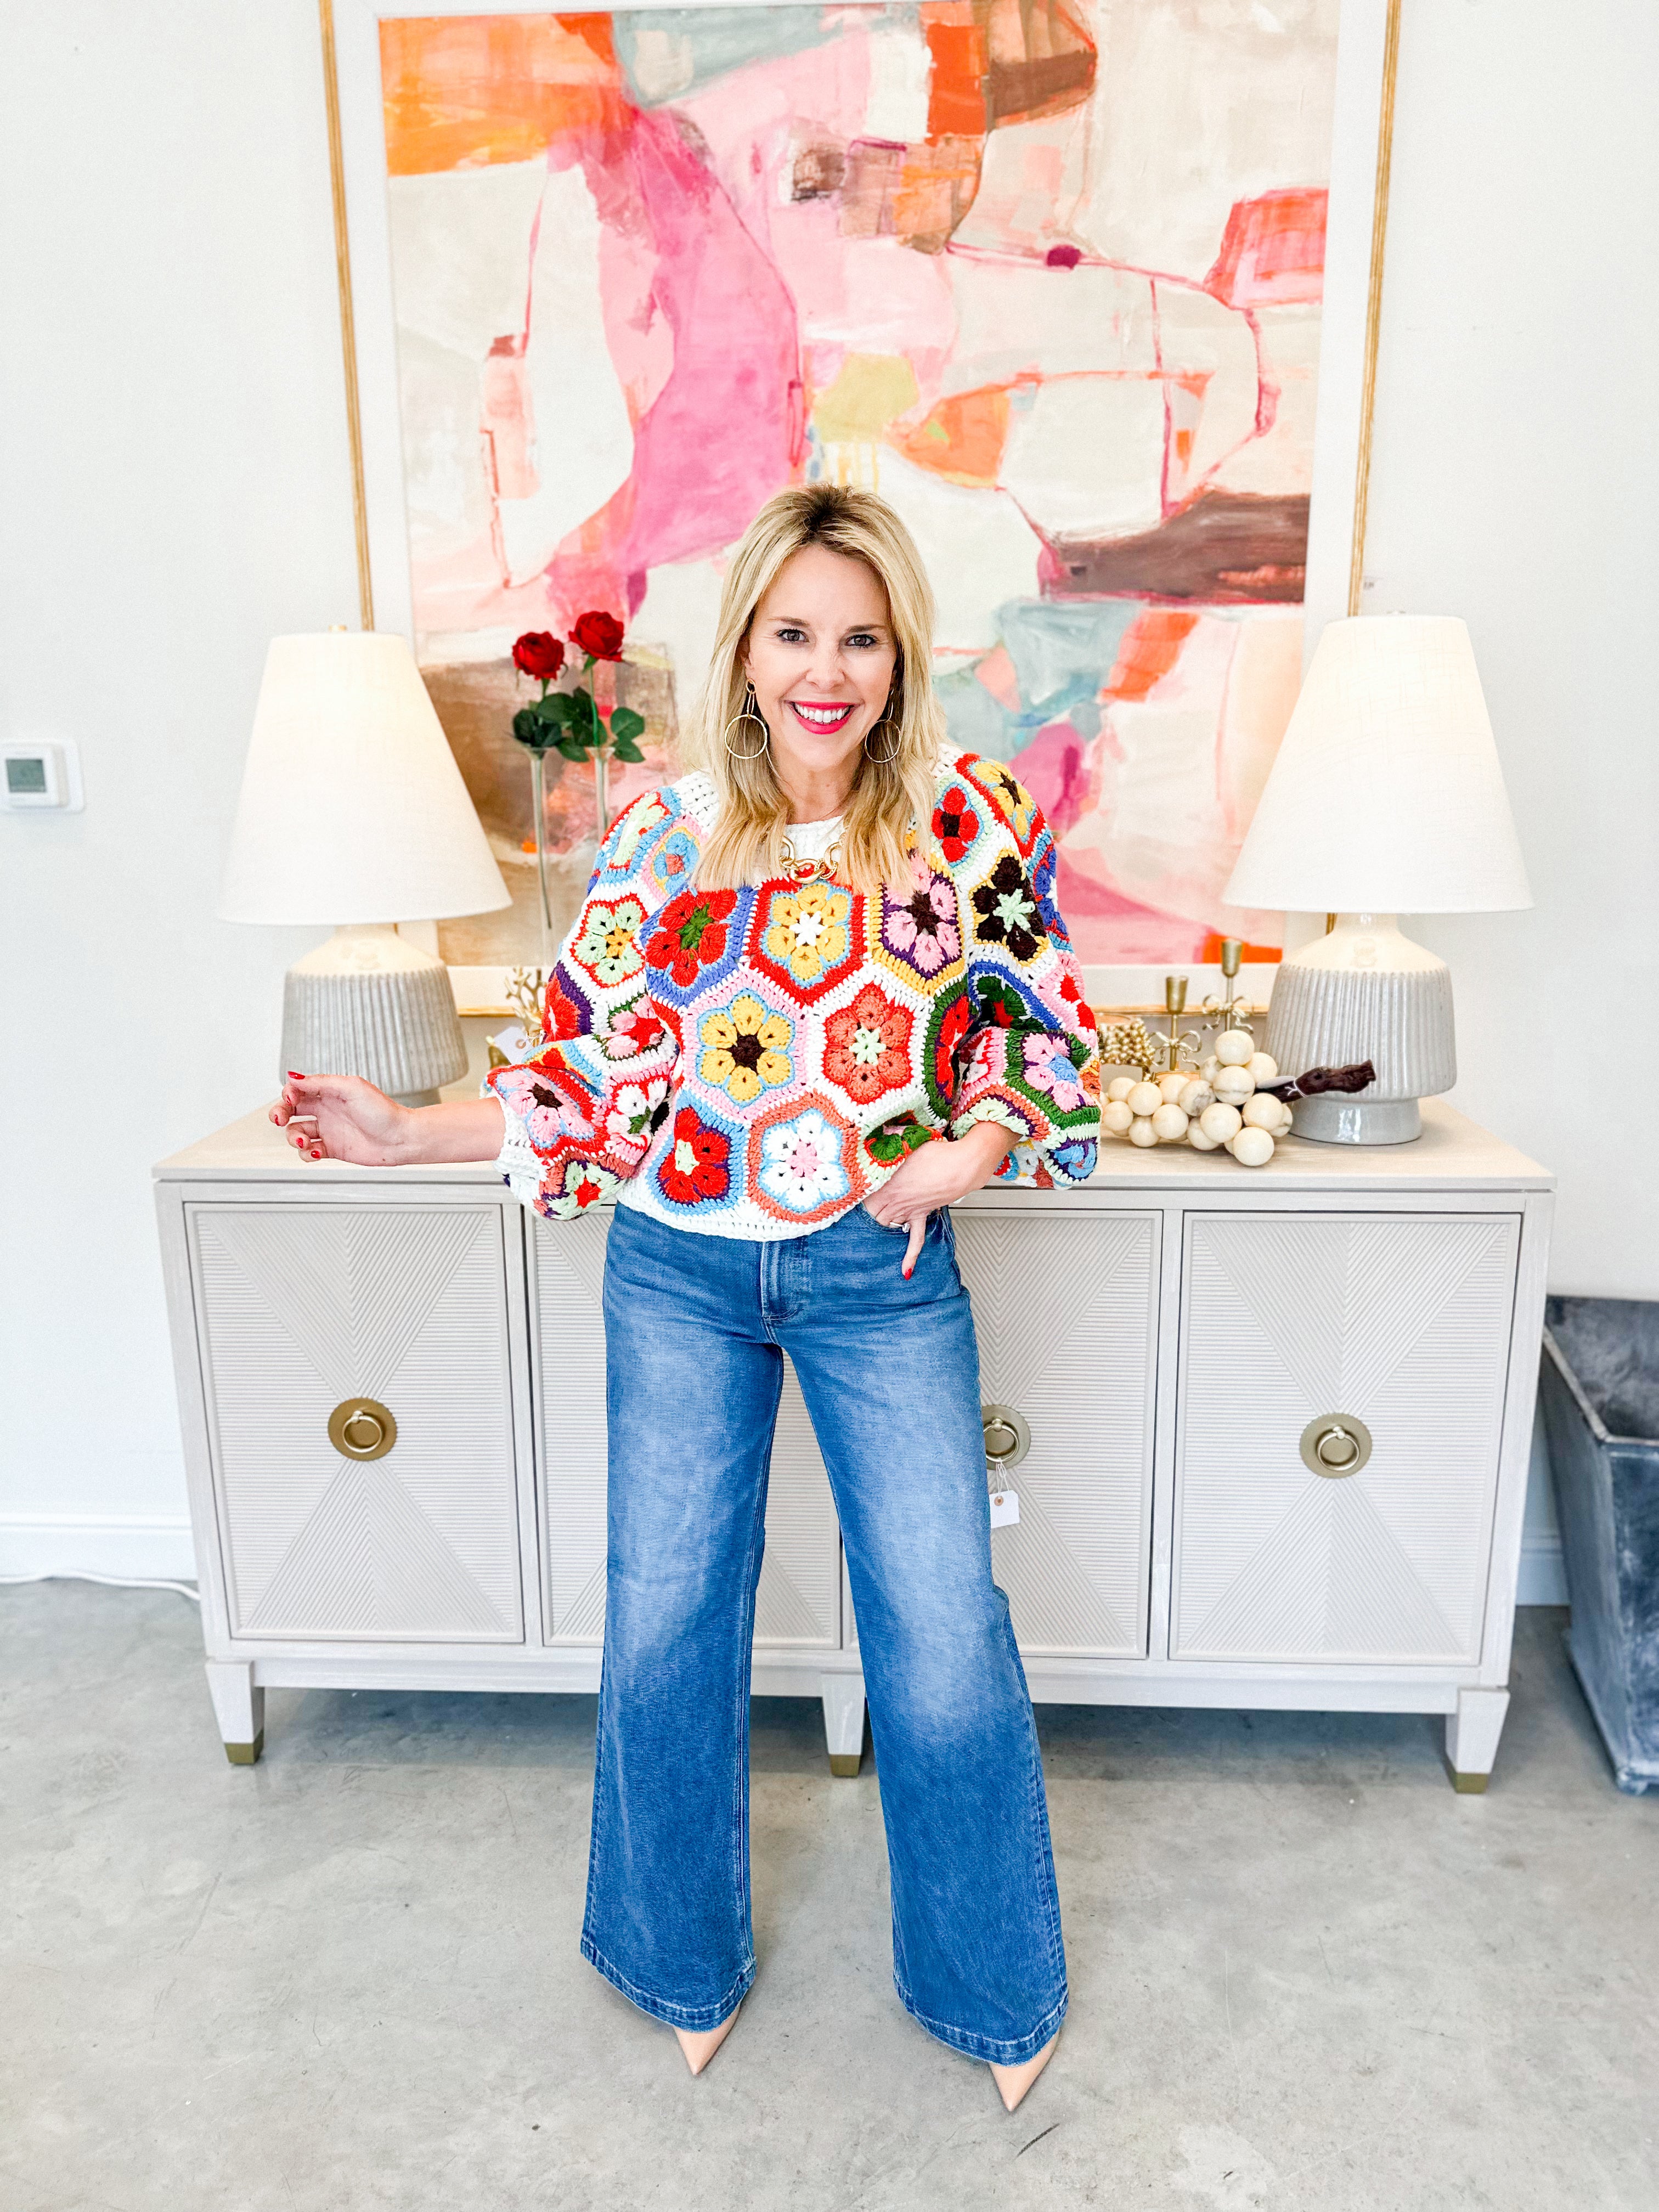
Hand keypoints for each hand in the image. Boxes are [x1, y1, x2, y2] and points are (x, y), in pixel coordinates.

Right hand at [270, 1073, 412, 1165]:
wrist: (401, 1138)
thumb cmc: (383, 1111)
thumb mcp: (351, 1088)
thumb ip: (320, 1082)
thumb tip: (293, 1077)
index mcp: (330, 1092)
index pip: (298, 1089)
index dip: (288, 1093)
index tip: (291, 1098)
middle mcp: (326, 1110)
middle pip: (291, 1110)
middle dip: (279, 1113)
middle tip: (279, 1118)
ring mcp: (328, 1130)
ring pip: (296, 1132)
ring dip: (293, 1137)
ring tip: (303, 1141)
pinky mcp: (332, 1149)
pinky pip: (308, 1152)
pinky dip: (306, 1154)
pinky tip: (316, 1151)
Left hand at [863, 1120, 1013, 1276]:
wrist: (962, 1165)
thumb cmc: (937, 1152)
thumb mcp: (906, 1139)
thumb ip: (888, 1136)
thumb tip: (875, 1129)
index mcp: (886, 1184)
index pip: (861, 1196)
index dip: (850, 1196)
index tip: (841, 1195)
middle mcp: (895, 1201)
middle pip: (871, 1213)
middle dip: (862, 1213)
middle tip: (850, 1217)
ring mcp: (909, 1210)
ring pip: (887, 1224)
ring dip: (879, 1225)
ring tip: (868, 1229)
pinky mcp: (924, 1214)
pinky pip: (915, 1239)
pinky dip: (910, 1256)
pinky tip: (905, 1271)